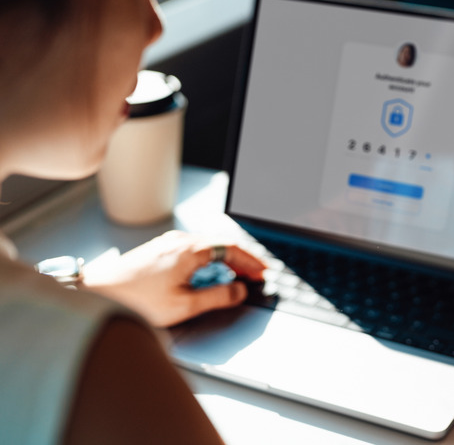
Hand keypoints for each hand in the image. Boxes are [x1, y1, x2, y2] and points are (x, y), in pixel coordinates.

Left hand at [82, 230, 265, 326]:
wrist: (98, 293)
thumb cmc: (135, 300)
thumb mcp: (183, 306)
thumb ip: (217, 297)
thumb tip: (238, 291)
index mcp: (190, 250)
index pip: (232, 249)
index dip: (251, 261)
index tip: (262, 272)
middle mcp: (180, 241)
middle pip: (222, 243)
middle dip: (242, 259)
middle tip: (255, 273)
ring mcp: (168, 243)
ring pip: (208, 244)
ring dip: (227, 257)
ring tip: (237, 273)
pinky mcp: (159, 249)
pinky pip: (194, 248)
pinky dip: (211, 257)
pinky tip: (210, 270)